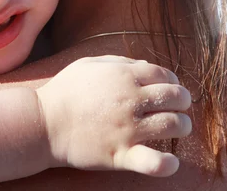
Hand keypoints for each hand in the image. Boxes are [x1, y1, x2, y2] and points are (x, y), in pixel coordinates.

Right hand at [36, 56, 191, 176]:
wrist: (43, 123)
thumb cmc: (65, 91)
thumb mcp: (89, 64)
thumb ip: (120, 62)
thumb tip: (146, 66)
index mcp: (124, 76)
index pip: (165, 76)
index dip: (172, 81)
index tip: (168, 89)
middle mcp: (130, 101)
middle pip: (176, 97)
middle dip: (182, 101)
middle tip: (177, 107)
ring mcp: (127, 129)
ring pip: (174, 126)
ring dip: (182, 126)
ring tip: (177, 129)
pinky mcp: (121, 155)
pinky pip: (154, 163)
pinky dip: (168, 164)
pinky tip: (171, 161)